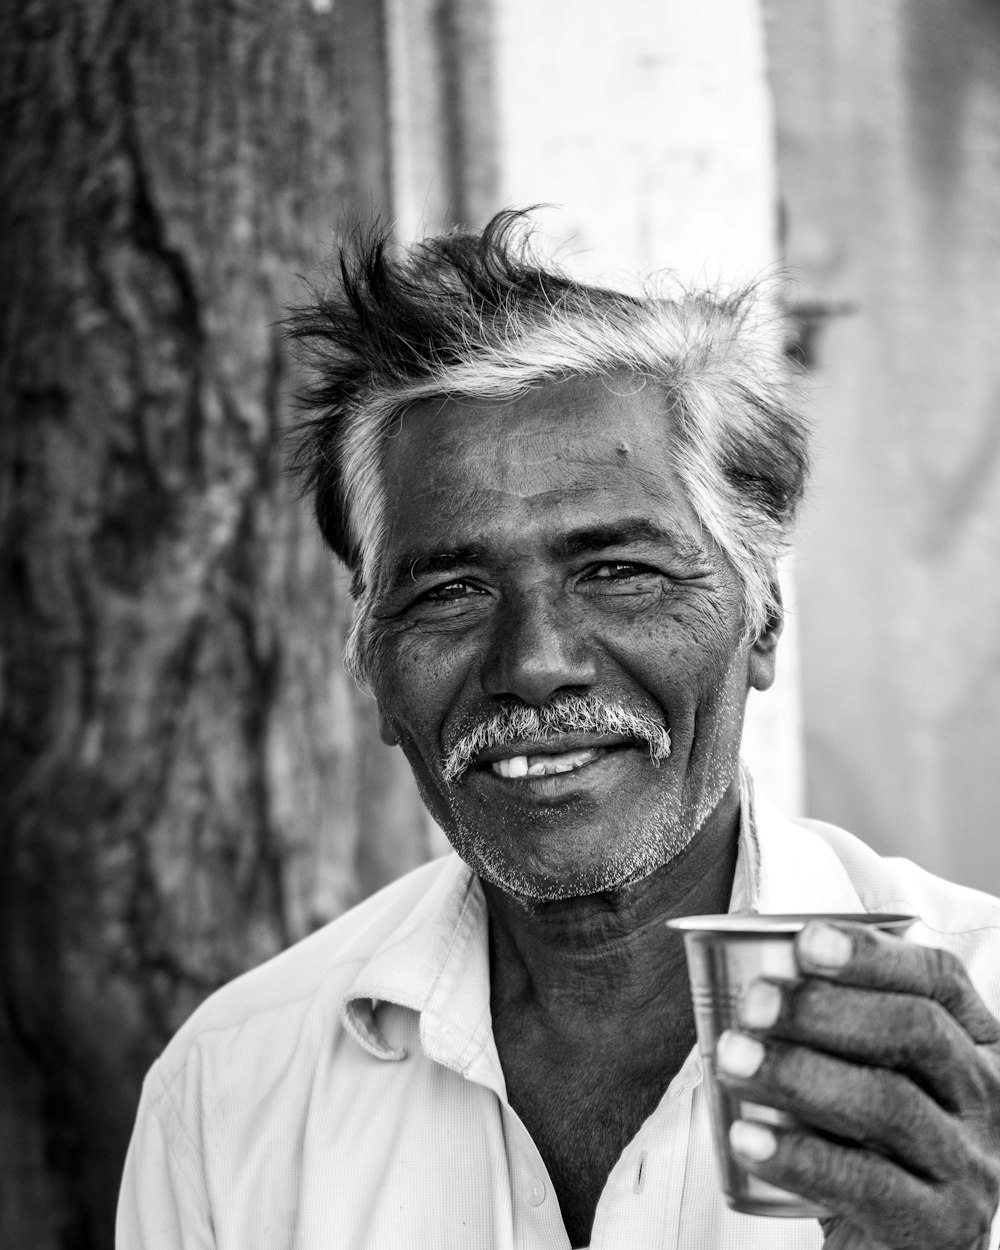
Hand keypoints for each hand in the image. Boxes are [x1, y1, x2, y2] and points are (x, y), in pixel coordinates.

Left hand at [714, 920, 999, 1248]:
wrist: (890, 1245)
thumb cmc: (868, 1136)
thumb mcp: (869, 1066)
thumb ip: (832, 1015)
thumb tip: (741, 949)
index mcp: (977, 1043)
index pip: (939, 980)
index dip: (873, 954)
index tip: (804, 941)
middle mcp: (990, 1100)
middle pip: (916, 1032)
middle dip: (825, 1008)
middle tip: (752, 1002)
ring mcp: (974, 1168)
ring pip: (890, 1103)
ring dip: (798, 1073)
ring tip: (730, 1059)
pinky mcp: (944, 1230)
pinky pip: (868, 1184)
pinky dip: (799, 1156)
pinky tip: (745, 1137)